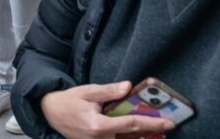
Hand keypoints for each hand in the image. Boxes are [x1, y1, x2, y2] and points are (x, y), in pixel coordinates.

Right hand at [41, 82, 175, 138]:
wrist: (50, 112)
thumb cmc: (68, 101)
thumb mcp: (88, 91)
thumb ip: (109, 91)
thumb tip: (128, 86)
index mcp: (98, 126)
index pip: (132, 124)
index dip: (153, 123)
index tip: (169, 123)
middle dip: (150, 133)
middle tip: (166, 127)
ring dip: (140, 137)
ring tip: (155, 130)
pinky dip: (129, 138)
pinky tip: (138, 135)